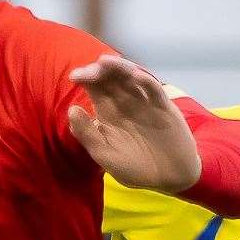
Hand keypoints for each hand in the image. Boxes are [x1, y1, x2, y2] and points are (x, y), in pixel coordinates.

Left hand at [67, 55, 200, 192]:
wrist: (168, 177)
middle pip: (112, 78)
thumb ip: (88, 134)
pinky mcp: (163, 107)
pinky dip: (146, 82)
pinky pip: (154, 90)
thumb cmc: (134, 167)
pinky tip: (136, 77)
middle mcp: (125, 102)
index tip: (75, 77)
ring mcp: (145, 102)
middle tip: (91, 70)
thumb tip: (72, 109)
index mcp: (108, 111)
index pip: (95, 87)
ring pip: (131, 77)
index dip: (85, 77)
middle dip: (100, 70)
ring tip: (106, 62)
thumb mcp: (105, 155)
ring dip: (119, 68)